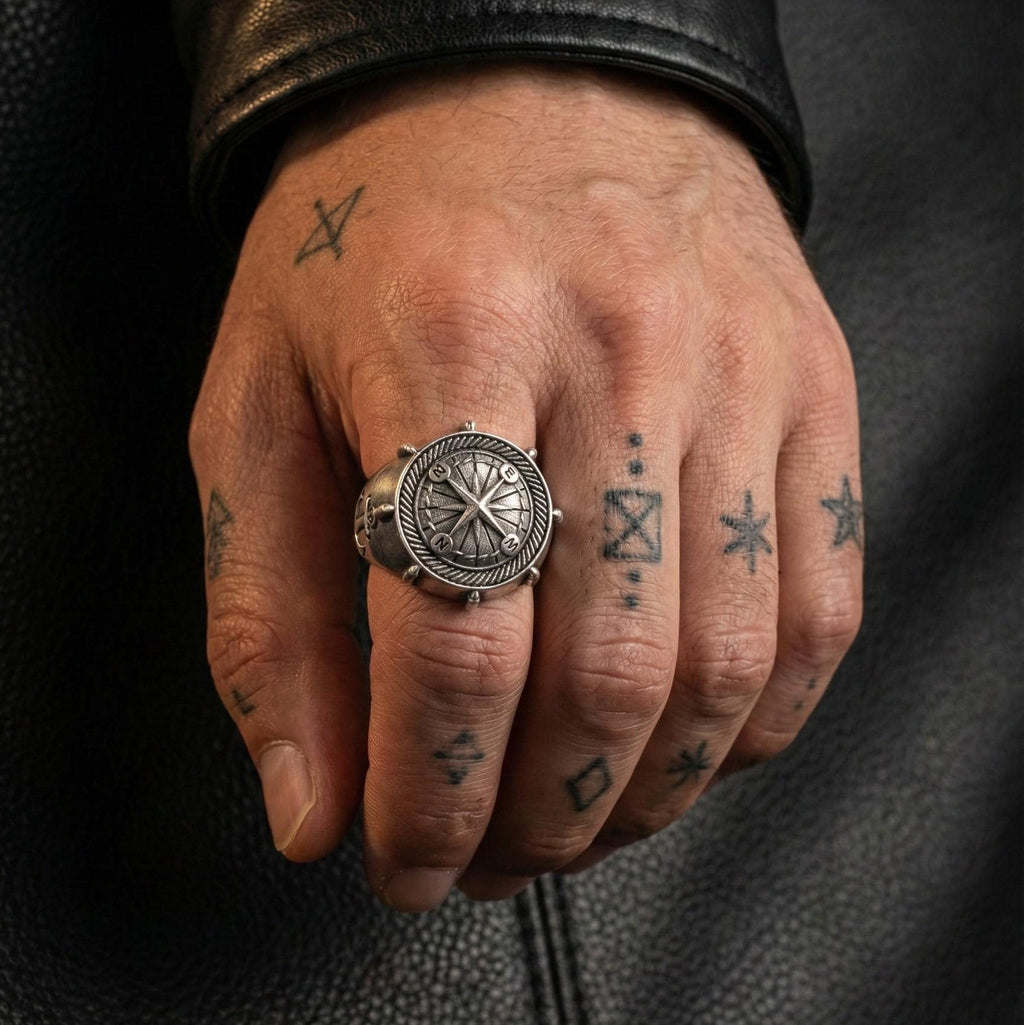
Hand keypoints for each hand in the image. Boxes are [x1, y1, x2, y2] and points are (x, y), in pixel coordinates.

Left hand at [188, 65, 862, 909]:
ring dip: (640, 795)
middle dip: (536, 822)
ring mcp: (741, 375)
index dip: (427, 794)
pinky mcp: (815, 394)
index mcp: (452, 336)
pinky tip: (679, 745)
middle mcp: (620, 355)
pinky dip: (749, 723)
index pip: (454, 637)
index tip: (401, 859)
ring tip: (571, 821)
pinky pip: (818, 609)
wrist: (532, 87)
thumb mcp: (262, 402)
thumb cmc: (378, 240)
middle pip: (605, 676)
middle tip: (483, 860)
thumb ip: (269, 617)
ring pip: (724, 666)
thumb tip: (312, 809)